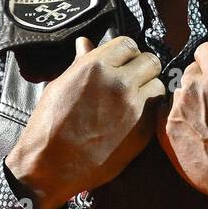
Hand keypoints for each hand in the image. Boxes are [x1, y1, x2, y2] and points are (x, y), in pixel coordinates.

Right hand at [5, 34, 165, 208]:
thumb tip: (85, 43)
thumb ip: (81, 62)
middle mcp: (119, 82)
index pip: (128, 43)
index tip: (122, 60)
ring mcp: (133, 107)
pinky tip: (133, 117)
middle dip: (142, 67)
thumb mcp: (60, 84)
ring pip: (157, 85)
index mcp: (97, 66)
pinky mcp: (142, 131)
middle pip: (150, 60)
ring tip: (134, 98)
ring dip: (148, 88)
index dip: (125, 52)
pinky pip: (156, 111)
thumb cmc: (49, 125)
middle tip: (132, 77)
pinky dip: (148, 111)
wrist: (50, 166)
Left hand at [155, 39, 207, 208]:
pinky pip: (168, 111)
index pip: (206, 49)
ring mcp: (177, 109)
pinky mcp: (167, 130)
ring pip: (181, 91)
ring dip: (191, 99)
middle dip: (204, 80)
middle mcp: (193, 87)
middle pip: (192, 70)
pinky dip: (180, 116)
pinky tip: (196, 130)